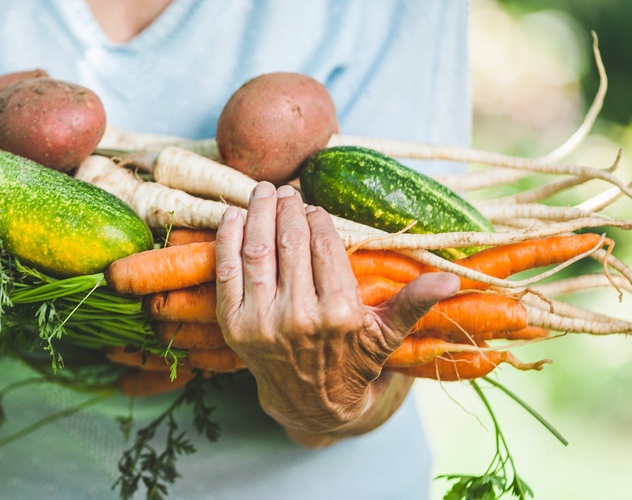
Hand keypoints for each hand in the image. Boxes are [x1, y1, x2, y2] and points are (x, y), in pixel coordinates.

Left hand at [214, 182, 458, 445]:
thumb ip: (414, 302)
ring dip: (258, 214)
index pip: (324, 247)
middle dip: (287, 210)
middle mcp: (299, 317)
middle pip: (290, 243)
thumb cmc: (352, 360)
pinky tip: (233, 216)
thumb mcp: (386, 334)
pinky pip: (227, 272)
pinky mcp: (234, 326)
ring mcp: (262, 321)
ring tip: (263, 193)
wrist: (308, 402)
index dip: (318, 219)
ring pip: (258, 251)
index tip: (314, 206)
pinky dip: (227, 239)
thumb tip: (453, 279)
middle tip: (286, 191)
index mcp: (340, 313)